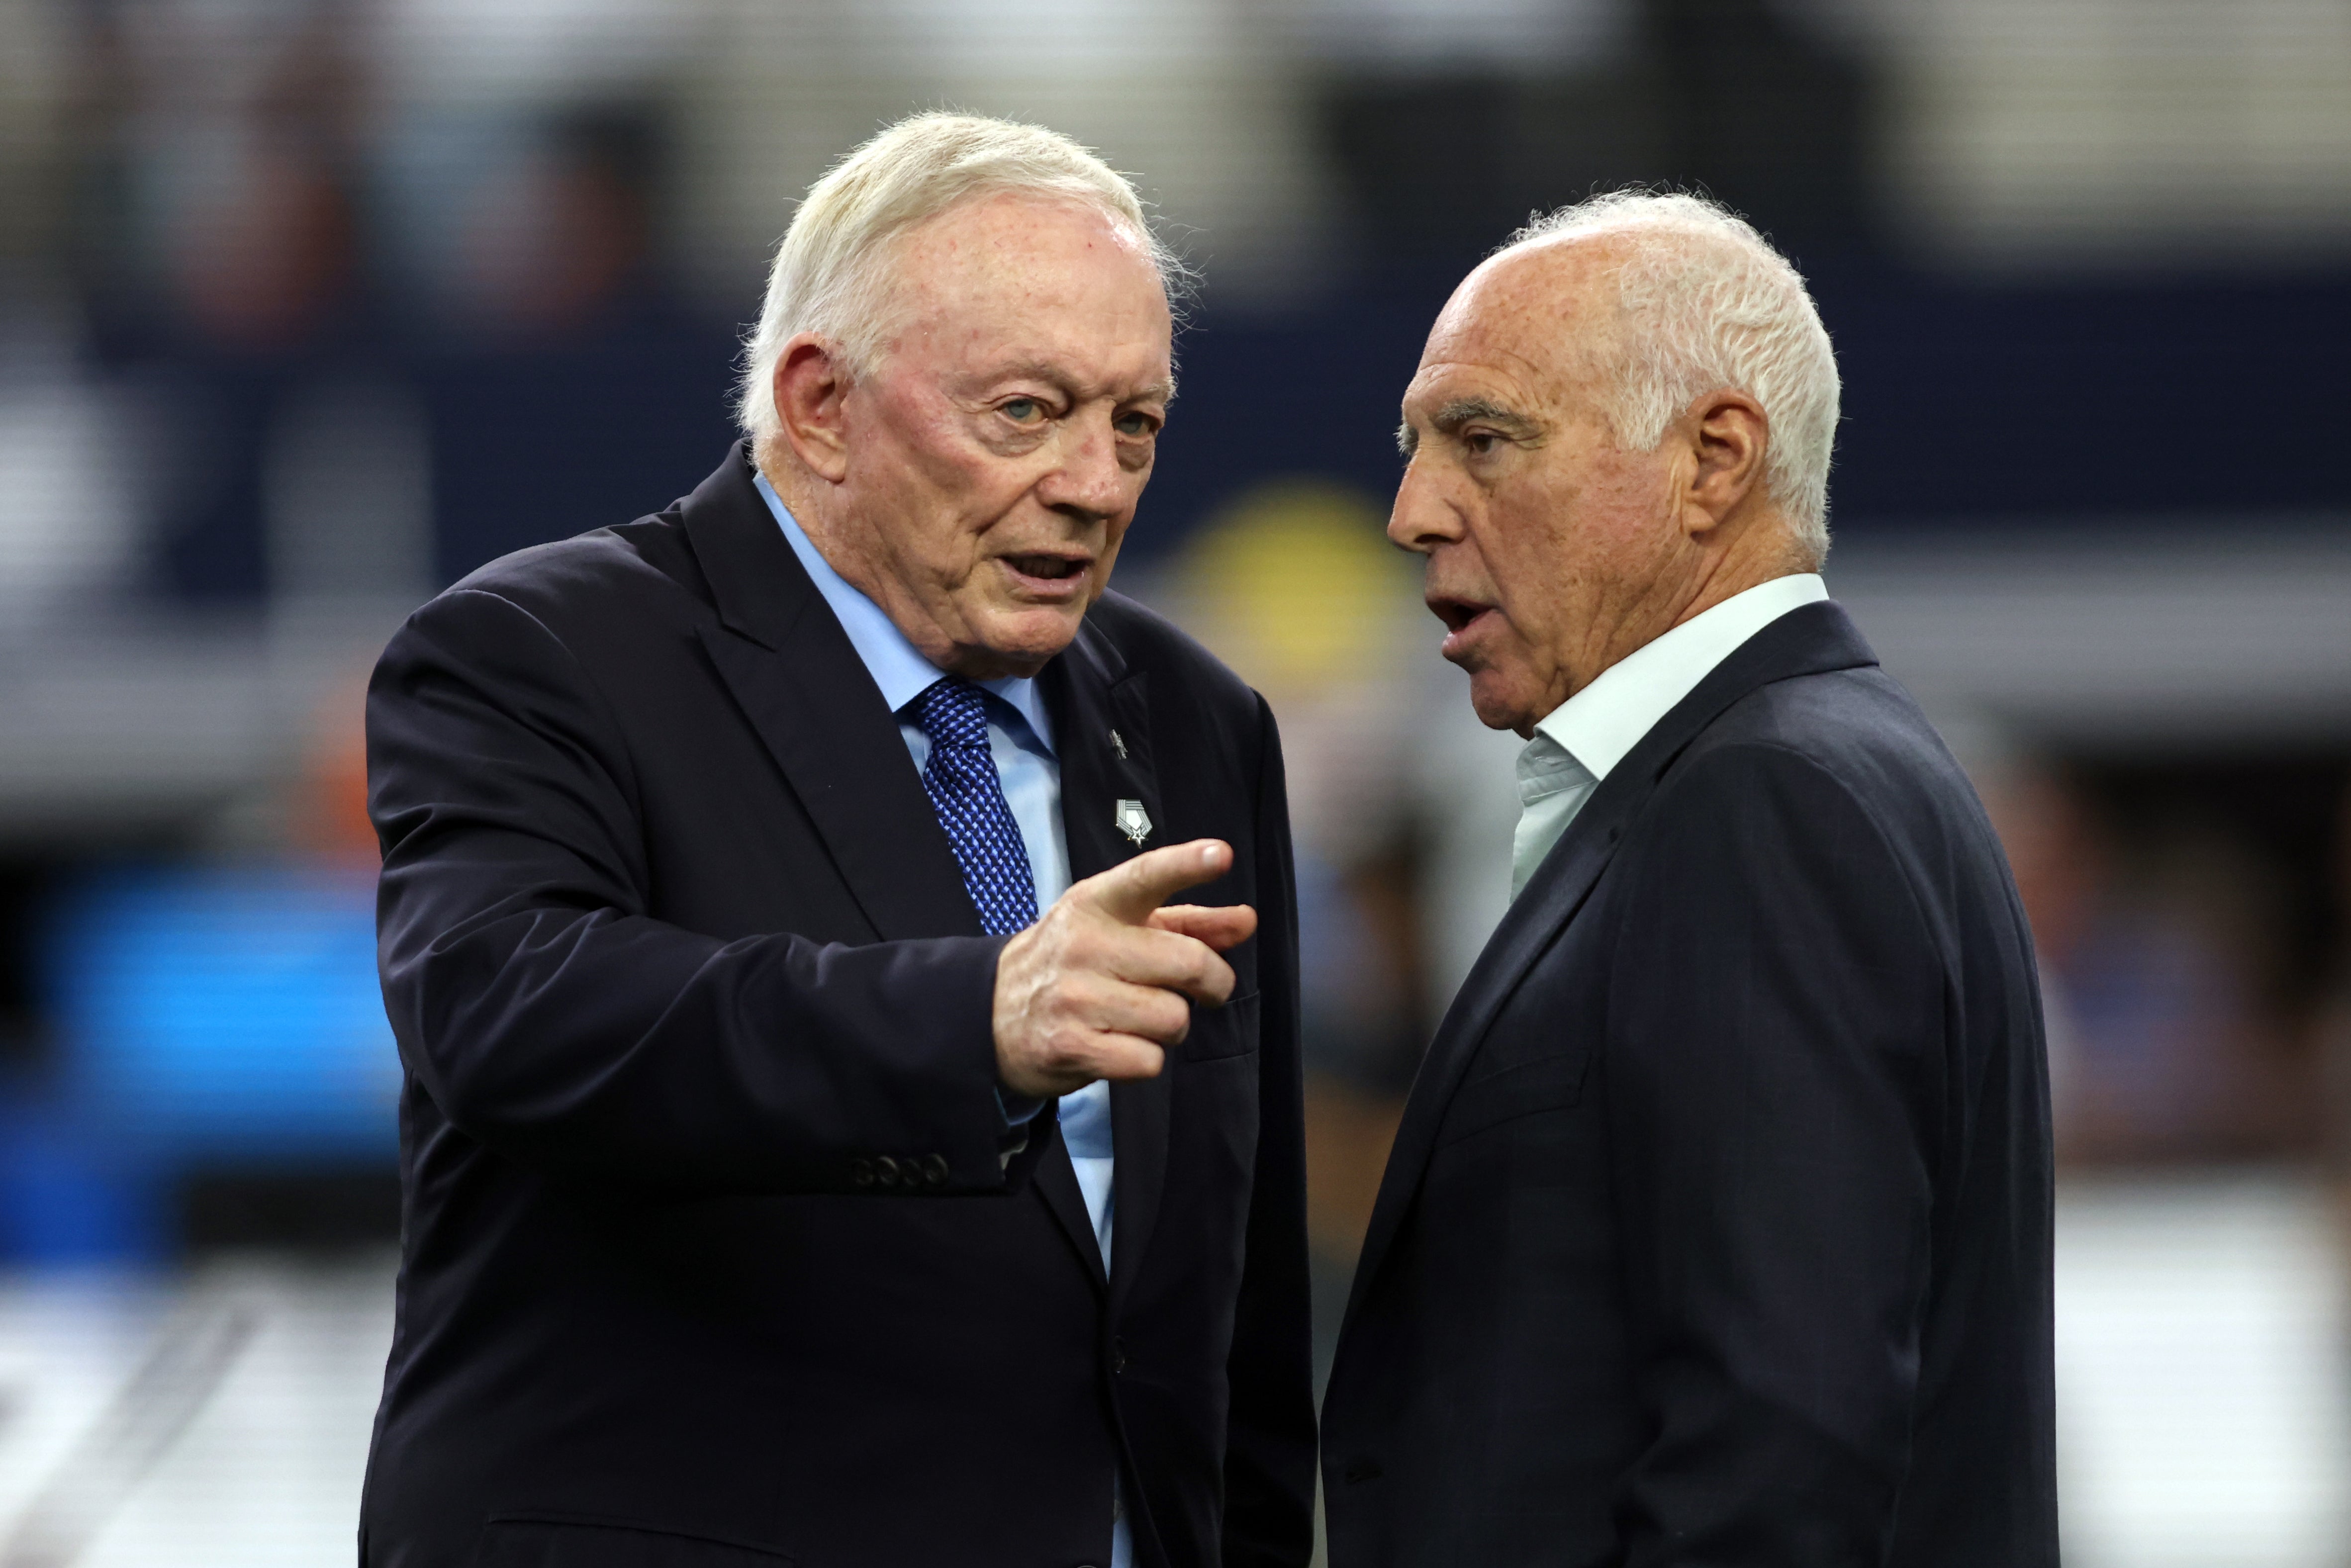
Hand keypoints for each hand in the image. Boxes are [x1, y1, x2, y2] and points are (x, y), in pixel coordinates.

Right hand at [993, 839, 1258, 1099]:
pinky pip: (1149, 1061)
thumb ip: (1188, 923)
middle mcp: (1084, 944)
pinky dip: (1146, 1060)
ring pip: (1174, 1018)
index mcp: (1097, 903)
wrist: (992, 1013)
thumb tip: (1246, 921)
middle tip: (1203, 990)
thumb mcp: (1121, 929)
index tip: (1220, 855)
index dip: (1186, 864)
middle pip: (1189, 963)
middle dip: (1213, 983)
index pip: (1145, 877)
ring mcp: (1074, 996)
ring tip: (1142, 1019)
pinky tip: (1120, 1046)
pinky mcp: (1070, 1045)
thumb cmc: (1075, 964)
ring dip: (1172, 1026)